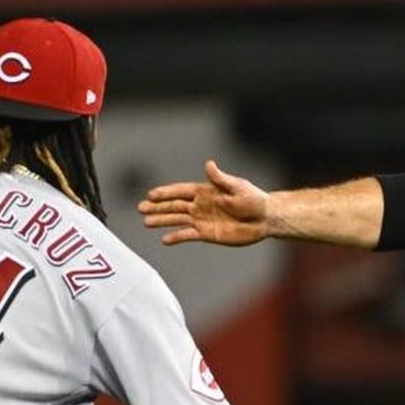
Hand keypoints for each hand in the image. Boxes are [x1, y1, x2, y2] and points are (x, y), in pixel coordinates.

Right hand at [139, 160, 271, 246]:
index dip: (166, 193)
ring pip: (177, 220)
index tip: (150, 194)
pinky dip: (177, 237)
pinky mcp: (208, 234)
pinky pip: (188, 235)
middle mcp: (200, 205)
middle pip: (174, 205)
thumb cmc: (253, 199)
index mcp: (205, 191)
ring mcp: (202, 219)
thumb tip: (208, 165)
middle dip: (157, 206)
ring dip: (162, 220)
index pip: (180, 191)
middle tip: (140, 208)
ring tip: (146, 222)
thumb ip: (220, 178)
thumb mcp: (237, 187)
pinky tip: (165, 239)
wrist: (264, 218)